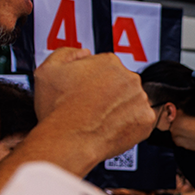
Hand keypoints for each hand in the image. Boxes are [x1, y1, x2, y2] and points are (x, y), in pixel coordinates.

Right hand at [32, 49, 155, 163]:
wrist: (68, 141)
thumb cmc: (57, 110)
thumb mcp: (47, 70)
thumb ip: (66, 53)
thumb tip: (84, 53)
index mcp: (108, 62)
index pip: (106, 67)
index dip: (93, 80)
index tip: (86, 90)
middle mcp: (129, 77)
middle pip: (121, 83)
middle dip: (109, 93)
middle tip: (92, 106)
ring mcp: (140, 99)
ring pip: (132, 101)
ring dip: (120, 108)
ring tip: (100, 118)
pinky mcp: (147, 120)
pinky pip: (140, 120)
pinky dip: (129, 124)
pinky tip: (110, 127)